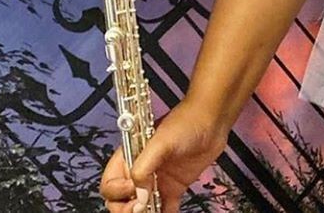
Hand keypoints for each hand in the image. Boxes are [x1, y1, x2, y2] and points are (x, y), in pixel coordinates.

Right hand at [99, 101, 227, 212]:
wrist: (212, 120)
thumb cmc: (186, 121)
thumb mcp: (161, 141)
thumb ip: (144, 167)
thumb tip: (139, 194)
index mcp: (131, 157)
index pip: (111, 183)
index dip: (117, 192)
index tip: (133, 190)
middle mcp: (141, 171)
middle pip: (121, 201)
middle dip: (126, 209)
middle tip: (141, 209)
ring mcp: (157, 181)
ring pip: (141, 208)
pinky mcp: (173, 187)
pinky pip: (164, 209)